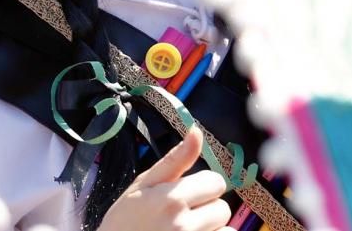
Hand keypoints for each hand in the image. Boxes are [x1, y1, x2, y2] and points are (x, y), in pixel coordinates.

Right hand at [100, 126, 232, 230]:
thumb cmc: (125, 220)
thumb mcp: (143, 185)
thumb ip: (175, 159)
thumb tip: (196, 131)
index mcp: (172, 199)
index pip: (215, 182)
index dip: (202, 186)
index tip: (186, 195)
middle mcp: (183, 225)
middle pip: (222, 208)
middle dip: (206, 210)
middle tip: (181, 217)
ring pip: (225, 229)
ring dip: (210, 229)